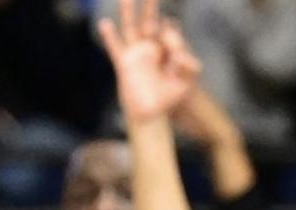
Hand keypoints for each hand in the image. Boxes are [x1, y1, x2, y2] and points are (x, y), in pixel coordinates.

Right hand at [99, 0, 201, 123]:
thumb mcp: (187, 82)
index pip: (169, 30)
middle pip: (149, 20)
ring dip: (128, 12)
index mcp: (166, 49)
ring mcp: (136, 54)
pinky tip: (105, 24)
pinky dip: (110, 36)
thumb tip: (179, 55)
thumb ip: (190, 67)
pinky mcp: (124, 64)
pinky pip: (115, 47)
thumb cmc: (169, 99)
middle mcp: (150, 48)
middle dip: (150, 5)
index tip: (175, 57)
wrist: (151, 114)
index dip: (173, 37)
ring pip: (130, 27)